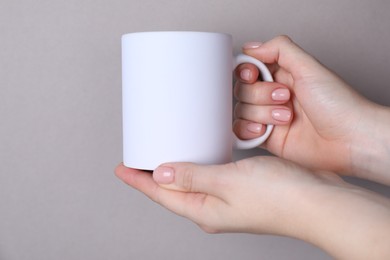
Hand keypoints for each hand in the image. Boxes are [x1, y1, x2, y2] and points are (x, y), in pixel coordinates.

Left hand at [116, 157, 337, 234]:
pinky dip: (200, 161)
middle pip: (173, 188)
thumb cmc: (279, 197)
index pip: (161, 194)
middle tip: (138, 156)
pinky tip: (200, 149)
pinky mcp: (242, 186)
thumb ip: (192, 176)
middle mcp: (213, 207)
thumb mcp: (227, 182)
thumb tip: (161, 174)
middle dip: (153, 174)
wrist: (319, 202)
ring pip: (192, 179)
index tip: (121, 168)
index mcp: (204, 210)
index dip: (138, 181)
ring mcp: (228, 197)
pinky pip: (211, 172)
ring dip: (177, 166)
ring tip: (164, 150)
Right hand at [234, 36, 389, 183]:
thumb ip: (279, 49)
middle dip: (261, 94)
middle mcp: (273, 95)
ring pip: (242, 110)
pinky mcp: (267, 138)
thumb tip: (250, 48)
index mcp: (282, 75)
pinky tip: (266, 131)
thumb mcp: (309, 67)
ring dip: (262, 114)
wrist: (349, 140)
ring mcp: (268, 117)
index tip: (254, 75)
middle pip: (242, 90)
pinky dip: (249, 130)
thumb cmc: (337, 104)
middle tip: (285, 98)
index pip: (249, 68)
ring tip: (287, 118)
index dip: (246, 71)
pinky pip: (241, 131)